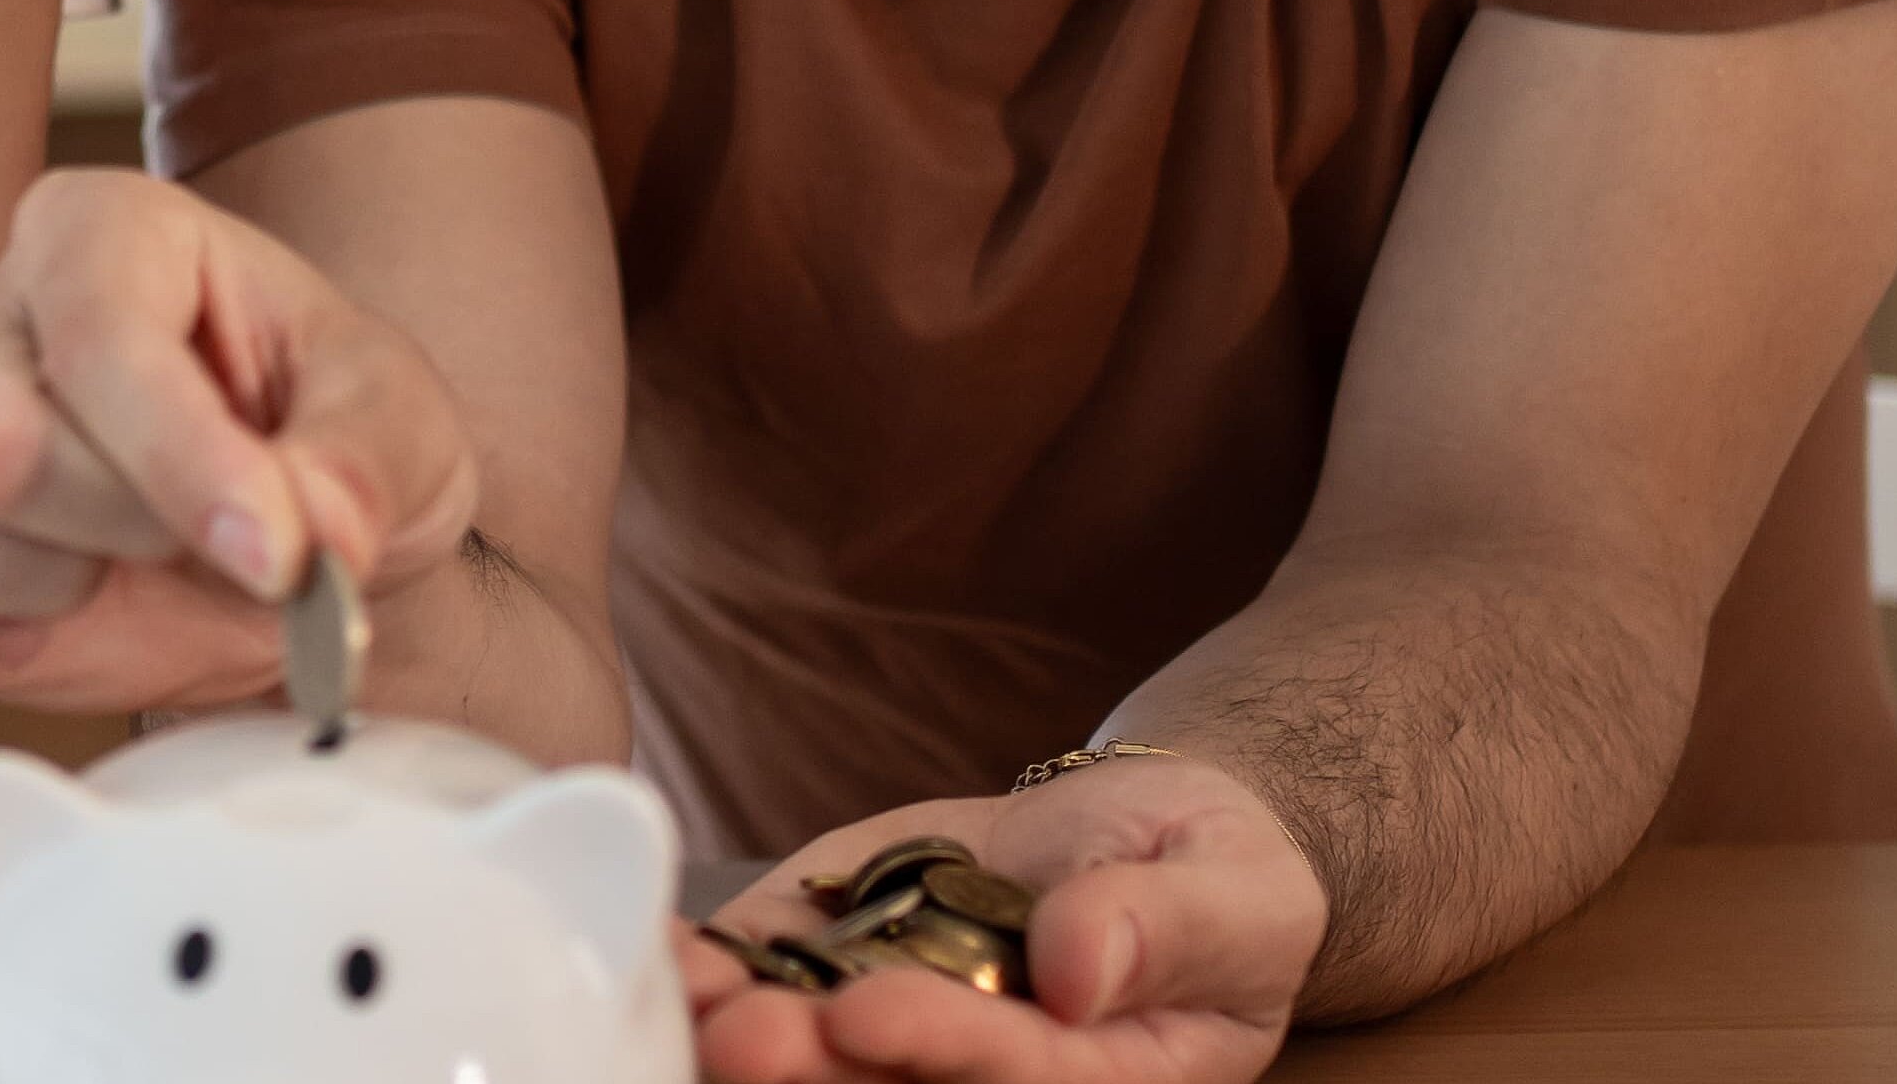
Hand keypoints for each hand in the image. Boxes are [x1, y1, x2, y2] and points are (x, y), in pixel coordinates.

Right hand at [0, 171, 471, 713]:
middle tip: (213, 545)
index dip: (186, 462)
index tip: (280, 557)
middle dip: (123, 532)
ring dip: (43, 597)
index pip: (101, 338)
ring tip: (125, 573)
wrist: (293, 543)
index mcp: (100, 234)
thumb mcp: (402, 422)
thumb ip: (363, 466)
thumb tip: (315, 535)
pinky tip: (43, 636)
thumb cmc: (329, 433)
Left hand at [680, 755, 1330, 1083]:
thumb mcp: (1234, 889)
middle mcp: (988, 1075)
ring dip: (744, 1030)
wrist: (1147, 838)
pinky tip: (663, 949)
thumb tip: (1081, 971)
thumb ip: (1165, 930)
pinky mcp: (843, 965)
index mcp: (1101, 1083)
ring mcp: (903, 1029)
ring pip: (818, 1053)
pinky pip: (771, 975)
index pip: (1017, 1081)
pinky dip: (709, 966)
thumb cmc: (1216, 879)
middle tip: (746, 1033)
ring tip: (692, 992)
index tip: (867, 1011)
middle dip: (814, 1067)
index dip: (940, 1052)